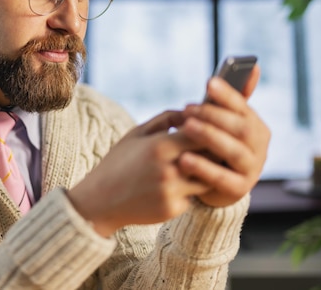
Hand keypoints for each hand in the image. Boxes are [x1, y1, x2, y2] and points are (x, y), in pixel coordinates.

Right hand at [67, 111, 209, 236]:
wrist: (100, 200)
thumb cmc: (118, 162)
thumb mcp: (136, 134)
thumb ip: (165, 119)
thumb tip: (191, 111)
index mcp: (159, 146)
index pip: (202, 133)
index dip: (212, 129)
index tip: (215, 127)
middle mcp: (168, 169)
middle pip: (210, 156)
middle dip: (216, 150)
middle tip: (220, 146)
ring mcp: (172, 191)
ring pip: (208, 178)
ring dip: (209, 172)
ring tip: (205, 164)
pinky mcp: (173, 209)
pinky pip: (193, 196)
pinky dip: (191, 190)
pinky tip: (181, 186)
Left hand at [175, 65, 270, 207]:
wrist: (212, 186)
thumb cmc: (215, 146)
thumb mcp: (222, 124)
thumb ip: (231, 100)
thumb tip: (254, 66)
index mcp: (256, 126)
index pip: (244, 107)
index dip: (227, 95)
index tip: (208, 83)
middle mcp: (259, 147)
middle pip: (241, 128)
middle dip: (214, 116)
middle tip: (188, 108)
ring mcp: (252, 169)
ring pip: (233, 151)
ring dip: (209, 137)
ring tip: (185, 127)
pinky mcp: (239, 189)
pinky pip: (222, 178)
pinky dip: (203, 168)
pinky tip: (183, 159)